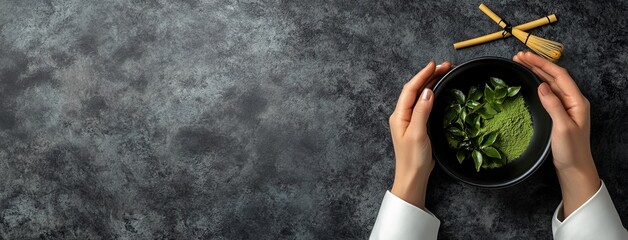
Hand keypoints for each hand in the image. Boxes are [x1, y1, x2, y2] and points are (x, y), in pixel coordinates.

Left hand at [389, 61, 451, 208]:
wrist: (412, 177)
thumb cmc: (413, 159)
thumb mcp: (418, 133)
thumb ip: (422, 111)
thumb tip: (428, 91)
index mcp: (399, 115)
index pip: (410, 89)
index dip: (422, 75)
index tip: (434, 64)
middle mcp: (402, 115)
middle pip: (415, 90)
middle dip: (429, 76)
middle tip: (446, 66)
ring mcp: (408, 120)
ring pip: (419, 95)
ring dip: (430, 83)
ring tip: (444, 73)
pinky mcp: (416, 125)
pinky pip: (423, 104)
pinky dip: (431, 94)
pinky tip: (438, 90)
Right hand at [514, 51, 599, 217]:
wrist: (574, 168)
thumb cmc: (571, 150)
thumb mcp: (562, 127)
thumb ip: (553, 105)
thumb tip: (542, 85)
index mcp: (577, 101)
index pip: (558, 75)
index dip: (541, 64)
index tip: (525, 57)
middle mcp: (572, 100)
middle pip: (554, 76)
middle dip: (536, 64)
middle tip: (517, 57)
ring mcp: (566, 106)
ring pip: (550, 83)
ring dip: (536, 72)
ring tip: (520, 64)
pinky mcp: (558, 113)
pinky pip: (548, 93)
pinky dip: (537, 83)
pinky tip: (529, 81)